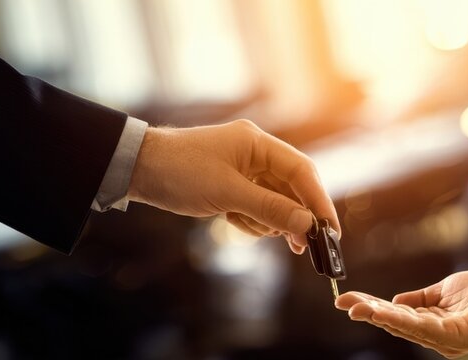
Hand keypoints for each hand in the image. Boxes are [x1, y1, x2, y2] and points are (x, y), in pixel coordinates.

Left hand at [128, 119, 338, 253]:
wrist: (137, 169)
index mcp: (258, 143)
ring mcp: (245, 169)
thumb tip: (306, 225)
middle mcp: (256, 153)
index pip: (302, 171)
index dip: (319, 200)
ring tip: (245, 224)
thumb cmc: (179, 172)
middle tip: (304, 246)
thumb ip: (270, 208)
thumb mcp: (227, 193)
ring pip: (275, 201)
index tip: (330, 229)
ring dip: (268, 220)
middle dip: (295, 216)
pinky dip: (252, 219)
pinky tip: (234, 221)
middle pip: (292, 188)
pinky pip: (257, 206)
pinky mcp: (233, 185)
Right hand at [335, 268, 467, 358]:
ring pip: (405, 327)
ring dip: (378, 316)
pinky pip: (424, 328)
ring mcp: (447, 339)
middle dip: (367, 312)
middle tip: (341, 303)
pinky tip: (383, 310)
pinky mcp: (458, 335)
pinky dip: (401, 319)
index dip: (372, 306)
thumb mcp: (448, 290)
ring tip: (354, 307)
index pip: (398, 314)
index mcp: (434, 324)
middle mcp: (438, 336)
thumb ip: (422, 297)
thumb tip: (394, 298)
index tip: (348, 298)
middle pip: (396, 323)